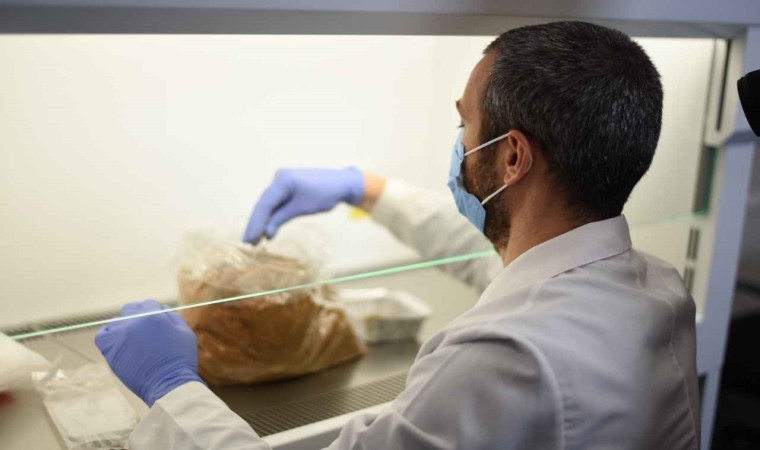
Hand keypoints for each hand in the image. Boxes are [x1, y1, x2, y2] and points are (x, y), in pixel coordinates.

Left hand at [95, 300, 202, 406]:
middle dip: (138, 316)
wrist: (169, 385)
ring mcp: (121, 336)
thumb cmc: (180, 360)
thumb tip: (161, 308)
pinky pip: (102, 335)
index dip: (154, 312)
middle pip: (130, 309)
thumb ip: (172, 316)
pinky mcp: (111, 351)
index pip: (149, 304)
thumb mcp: (185, 333)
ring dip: (125, 327)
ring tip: (134, 341)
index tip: (155, 322)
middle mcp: (135, 322)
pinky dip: (108, 336)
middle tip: (144, 331)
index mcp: (154, 316)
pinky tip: (118, 342)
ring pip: (117, 321)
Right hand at [243, 167, 364, 243]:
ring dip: (263, 222)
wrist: (342, 184)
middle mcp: (278, 178)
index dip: (256, 223)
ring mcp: (282, 182)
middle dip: (256, 224)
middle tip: (247, 242)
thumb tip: (266, 233)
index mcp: (282, 180)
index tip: (250, 239)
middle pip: (263, 204)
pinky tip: (267, 231)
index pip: (264, 204)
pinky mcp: (287, 188)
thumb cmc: (324, 194)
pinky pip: (276, 204)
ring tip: (254, 240)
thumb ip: (281, 218)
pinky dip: (273, 217)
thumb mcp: (301, 208)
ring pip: (268, 205)